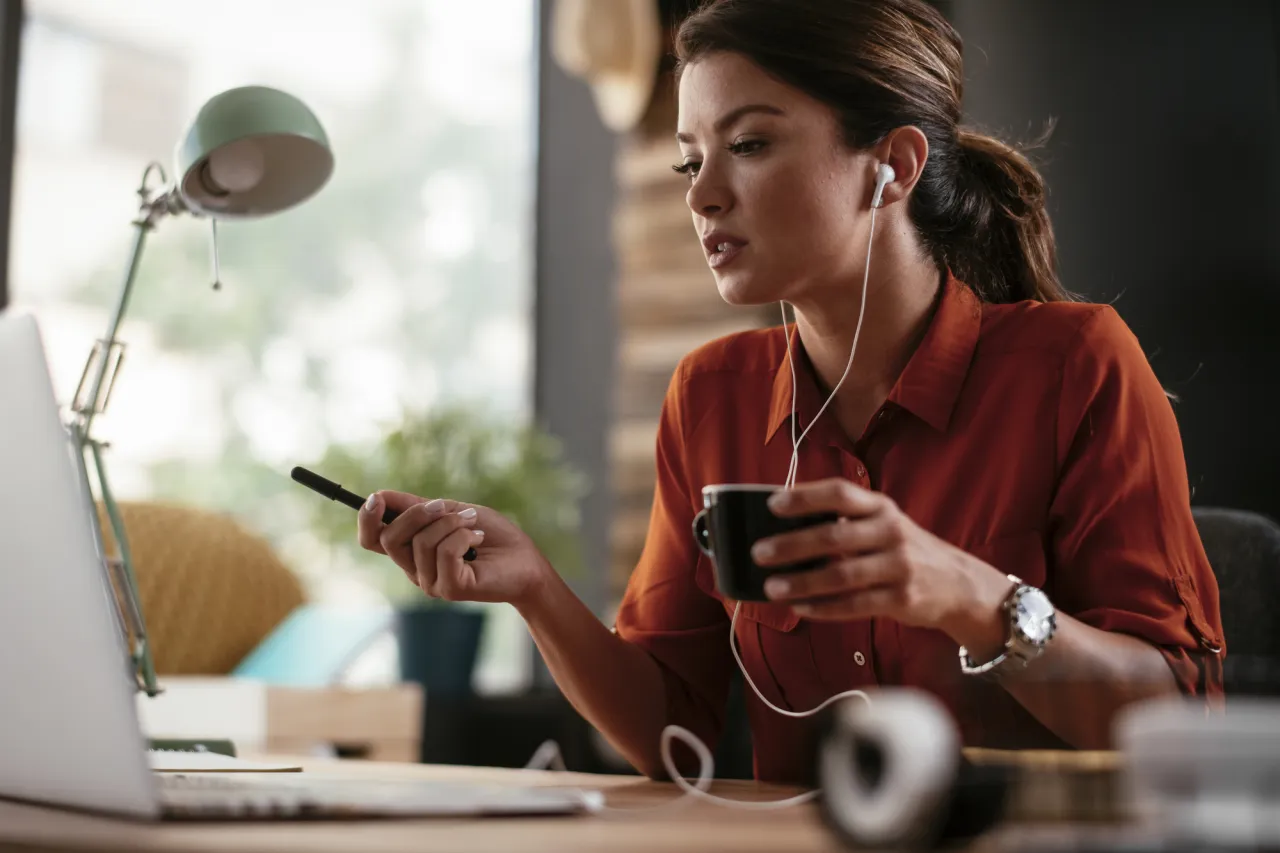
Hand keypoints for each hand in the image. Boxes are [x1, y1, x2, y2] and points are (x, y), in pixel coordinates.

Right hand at [357, 491, 551, 607]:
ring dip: (451, 523)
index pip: (372, 540)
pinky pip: (445, 553)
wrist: (525, 560)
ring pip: (421, 542)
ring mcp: (431, 583)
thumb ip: (416, 507)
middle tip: (447, 506)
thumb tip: (377, 495)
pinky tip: (478, 540)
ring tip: (473, 525)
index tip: (376, 498)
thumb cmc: (491, 535)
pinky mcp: (451, 589)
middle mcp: (415, 570)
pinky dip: (464, 536)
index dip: (366, 519)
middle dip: (418, 513)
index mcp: (411, 551)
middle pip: (390, 539)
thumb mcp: (450, 512)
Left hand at [752, 478, 1012, 650]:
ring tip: (771, 587)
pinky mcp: (902, 599)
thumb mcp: (882, 524)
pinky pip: (854, 605)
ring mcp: (899, 566)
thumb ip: (845, 523)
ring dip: (801, 582)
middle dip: (792, 544)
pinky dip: (822, 608)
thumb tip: (784, 529)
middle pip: (834, 536)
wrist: (957, 583)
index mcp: (880, 507)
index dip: (805, 497)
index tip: (772, 505)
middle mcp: (891, 532)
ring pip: (841, 575)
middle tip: (760, 552)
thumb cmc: (903, 550)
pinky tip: (799, 607)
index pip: (840, 493)